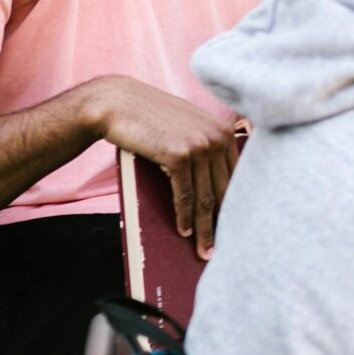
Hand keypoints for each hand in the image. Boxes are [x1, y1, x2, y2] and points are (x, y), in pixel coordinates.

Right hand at [85, 77, 241, 255]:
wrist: (118, 104)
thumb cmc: (151, 120)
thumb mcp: (188, 127)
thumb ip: (206, 146)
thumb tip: (216, 184)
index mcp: (225, 132)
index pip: (235, 177)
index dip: (235, 205)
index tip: (235, 227)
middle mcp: (218, 138)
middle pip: (225, 191)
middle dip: (223, 223)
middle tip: (221, 248)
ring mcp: (200, 146)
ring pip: (206, 197)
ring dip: (204, 228)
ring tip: (204, 249)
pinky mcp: (179, 155)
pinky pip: (185, 195)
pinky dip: (185, 216)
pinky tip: (184, 231)